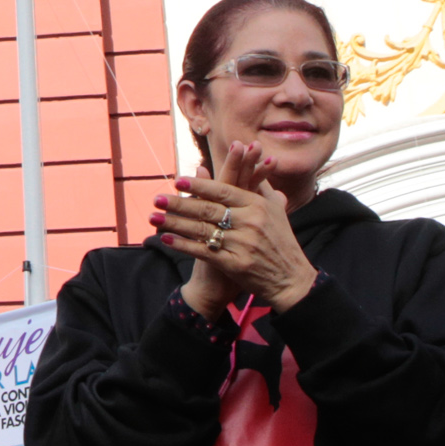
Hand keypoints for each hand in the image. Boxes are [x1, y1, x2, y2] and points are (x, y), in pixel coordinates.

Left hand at [152, 142, 317, 315]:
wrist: (291, 279)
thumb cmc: (281, 242)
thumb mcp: (276, 211)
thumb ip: (259, 187)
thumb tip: (248, 166)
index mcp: (258, 205)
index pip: (224, 191)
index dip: (200, 186)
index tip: (178, 181)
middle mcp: (250, 222)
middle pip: (208, 209)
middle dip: (179, 204)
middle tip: (156, 198)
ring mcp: (243, 244)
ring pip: (202, 230)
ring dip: (175, 223)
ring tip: (153, 217)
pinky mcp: (235, 264)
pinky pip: (204, 252)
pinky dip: (183, 245)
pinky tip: (166, 239)